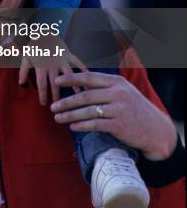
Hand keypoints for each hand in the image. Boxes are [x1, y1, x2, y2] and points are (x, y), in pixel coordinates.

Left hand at [19, 36, 86, 104]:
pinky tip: (89, 77)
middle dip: (57, 95)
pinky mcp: (69, 55)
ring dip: (74, 84)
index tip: (44, 104)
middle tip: (59, 105)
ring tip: (78, 95)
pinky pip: (78, 62)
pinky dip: (83, 69)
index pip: (42, 85)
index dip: (43, 95)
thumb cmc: (34, 46)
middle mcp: (53, 65)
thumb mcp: (26, 57)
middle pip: (56, 83)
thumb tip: (21, 84)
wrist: (43, 31)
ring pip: (69, 74)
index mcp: (41, 66)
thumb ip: (23, 71)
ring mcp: (62, 60)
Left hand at [50, 71, 177, 159]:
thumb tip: (79, 85)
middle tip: (52, 106)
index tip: (56, 80)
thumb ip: (103, 88)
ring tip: (57, 117)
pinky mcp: (119, 125)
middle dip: (66, 101)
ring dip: (70, 115)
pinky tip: (72, 127)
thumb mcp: (122, 92)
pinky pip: (95, 125)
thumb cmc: (134, 109)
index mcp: (116, 82)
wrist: (155, 129)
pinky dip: (81, 126)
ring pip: (88, 111)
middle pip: (85, 96)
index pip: (89, 77)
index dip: (71, 78)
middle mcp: (117, 93)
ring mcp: (119, 109)